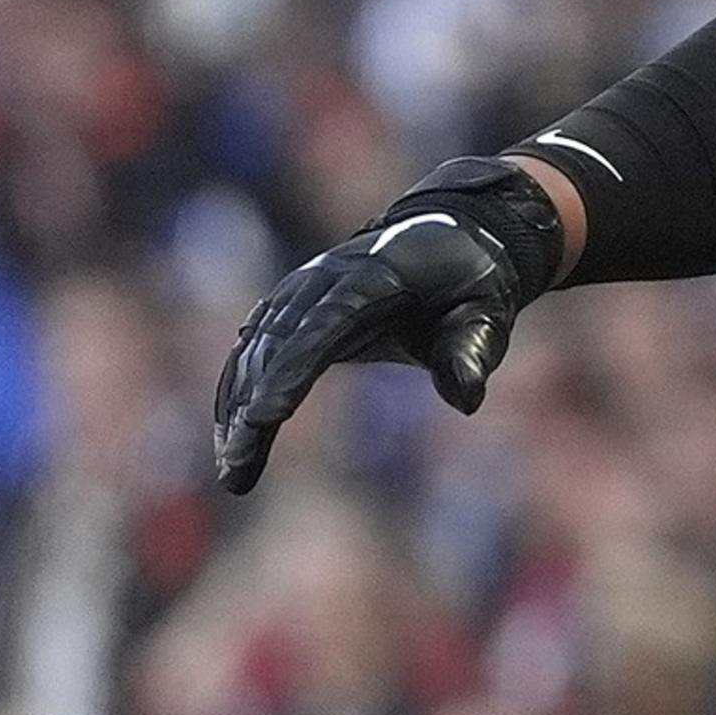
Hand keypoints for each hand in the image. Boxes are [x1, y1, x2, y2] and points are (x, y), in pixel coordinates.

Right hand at [210, 158, 566, 492]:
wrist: (447, 243)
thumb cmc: (469, 287)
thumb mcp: (486, 316)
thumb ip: (472, 353)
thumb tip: (467, 400)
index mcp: (374, 276)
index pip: (324, 327)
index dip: (291, 372)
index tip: (264, 418)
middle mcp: (323, 279)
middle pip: (278, 346)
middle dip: (253, 407)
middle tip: (238, 467)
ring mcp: (298, 292)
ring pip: (255, 353)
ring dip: (235, 411)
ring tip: (234, 472)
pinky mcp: (286, 311)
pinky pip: (251, 354)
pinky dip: (235, 395)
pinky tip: (229, 440)